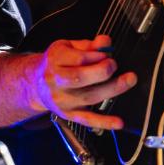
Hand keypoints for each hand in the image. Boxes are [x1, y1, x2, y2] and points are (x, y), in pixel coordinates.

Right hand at [0, 35, 132, 130]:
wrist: (35, 84)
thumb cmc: (55, 63)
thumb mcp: (66, 47)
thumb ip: (88, 45)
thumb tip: (105, 42)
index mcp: (55, 60)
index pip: (78, 58)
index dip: (96, 55)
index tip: (107, 53)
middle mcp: (56, 81)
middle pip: (80, 77)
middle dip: (101, 71)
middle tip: (114, 64)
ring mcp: (62, 100)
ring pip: (88, 97)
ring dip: (112, 89)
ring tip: (128, 80)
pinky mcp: (69, 114)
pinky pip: (87, 119)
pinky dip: (103, 122)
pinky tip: (118, 122)